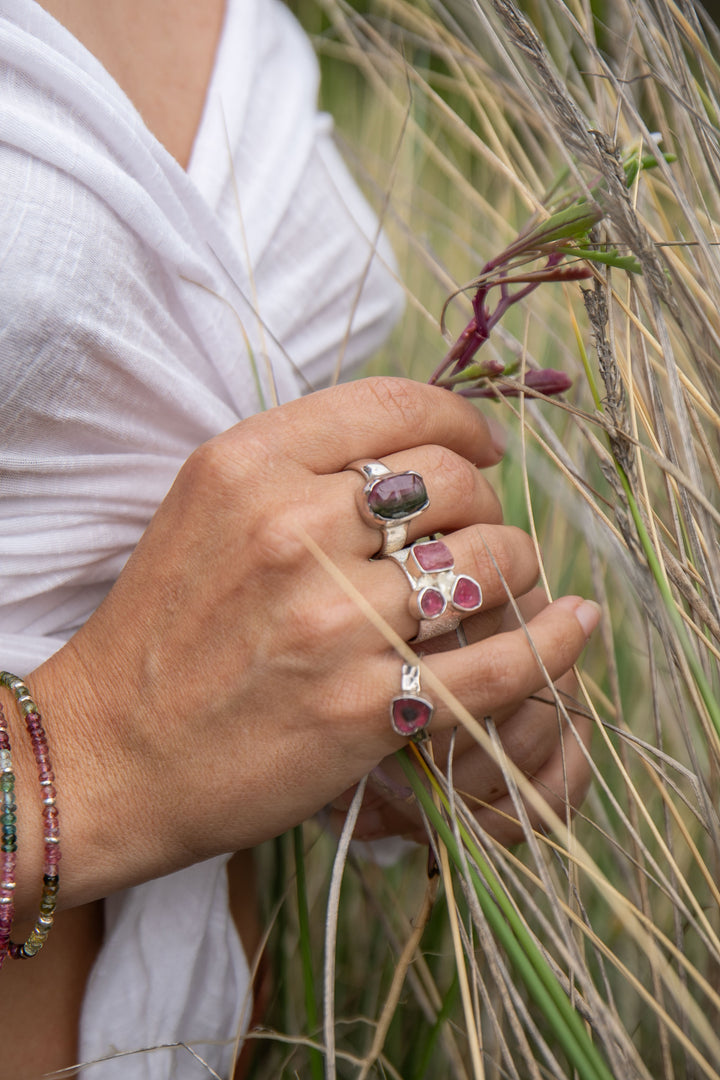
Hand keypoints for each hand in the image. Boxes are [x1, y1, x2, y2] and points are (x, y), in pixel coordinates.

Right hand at [20, 377, 597, 911]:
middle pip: (454, 482)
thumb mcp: (206, 509)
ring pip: (489, 561)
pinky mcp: (363, 710)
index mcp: (248, 466)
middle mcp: (292, 530)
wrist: (111, 753)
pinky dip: (552, 642)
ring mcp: (332, 623)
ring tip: (508, 583)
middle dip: (487, 502)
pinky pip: (498, 662)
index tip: (481, 448)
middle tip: (479, 532)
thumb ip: (298, 465)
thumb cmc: (162, 630)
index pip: (396, 406)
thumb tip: (417, 447)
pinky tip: (572, 625)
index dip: (461, 420)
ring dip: (517, 567)